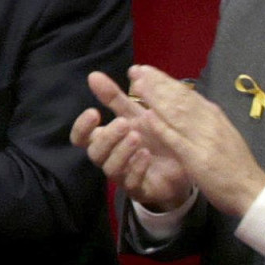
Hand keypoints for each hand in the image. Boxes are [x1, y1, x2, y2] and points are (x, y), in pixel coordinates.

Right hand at [68, 101, 193, 211]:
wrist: (183, 163)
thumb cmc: (153, 137)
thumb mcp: (136, 114)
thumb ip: (113, 97)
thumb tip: (93, 75)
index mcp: (105, 140)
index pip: (81, 138)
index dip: (82, 127)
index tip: (94, 112)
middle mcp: (110, 158)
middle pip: (95, 152)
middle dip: (108, 137)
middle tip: (124, 123)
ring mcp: (123, 176)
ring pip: (111, 168)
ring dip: (122, 151)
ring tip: (137, 137)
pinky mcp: (139, 189)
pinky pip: (132, 182)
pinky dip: (137, 167)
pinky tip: (147, 154)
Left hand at [80, 66, 264, 219]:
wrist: (252, 190)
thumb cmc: (235, 164)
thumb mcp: (222, 134)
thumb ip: (206, 119)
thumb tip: (189, 102)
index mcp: (213, 116)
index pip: (186, 93)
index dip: (164, 80)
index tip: (146, 70)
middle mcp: (208, 122)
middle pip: (179, 98)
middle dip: (156, 83)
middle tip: (135, 70)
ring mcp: (203, 139)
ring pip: (176, 113)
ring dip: (155, 97)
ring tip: (137, 85)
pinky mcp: (198, 158)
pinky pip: (177, 140)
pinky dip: (162, 127)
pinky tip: (147, 117)